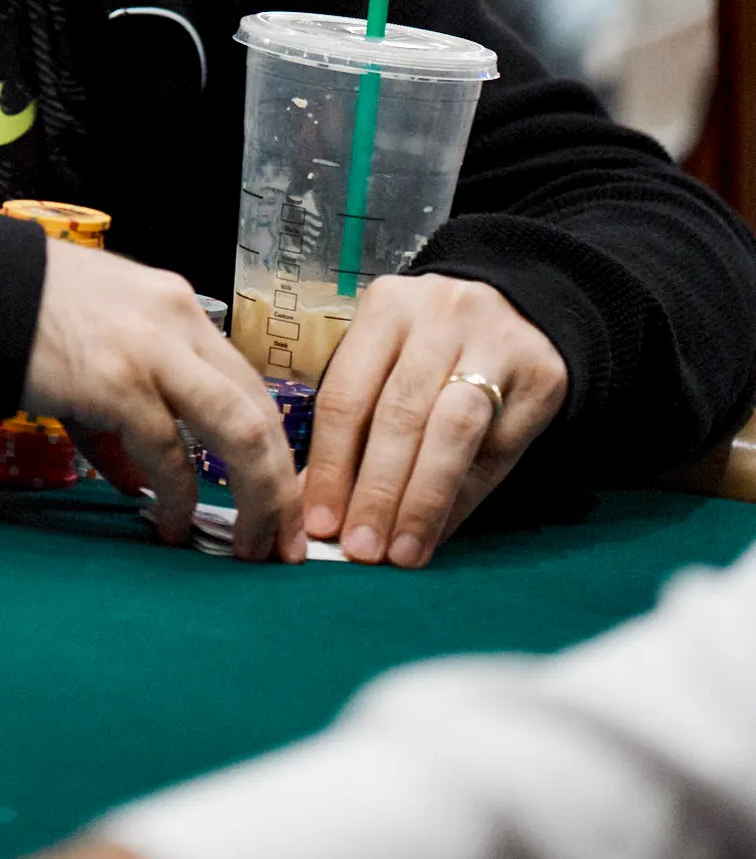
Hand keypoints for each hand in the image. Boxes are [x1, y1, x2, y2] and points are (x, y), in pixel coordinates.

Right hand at [22, 237, 304, 561]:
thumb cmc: (30, 311)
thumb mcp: (97, 342)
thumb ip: (125, 409)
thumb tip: (138, 480)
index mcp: (179, 309)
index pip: (249, 384)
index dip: (272, 448)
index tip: (278, 498)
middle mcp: (181, 322)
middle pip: (261, 411)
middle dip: (282, 486)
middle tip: (283, 543)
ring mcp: (155, 351)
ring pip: (240, 432)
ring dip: (258, 499)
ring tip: (249, 547)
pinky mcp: (120, 383)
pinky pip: (170, 454)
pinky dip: (179, 498)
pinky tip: (172, 526)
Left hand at [302, 274, 566, 566]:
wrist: (520, 312)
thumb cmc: (433, 348)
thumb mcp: (389, 362)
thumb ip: (356, 424)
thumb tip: (317, 505)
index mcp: (387, 306)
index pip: (346, 393)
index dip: (330, 464)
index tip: (320, 522)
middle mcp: (440, 313)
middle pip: (400, 413)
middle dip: (377, 491)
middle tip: (362, 550)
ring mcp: (496, 338)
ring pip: (452, 431)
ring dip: (422, 500)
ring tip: (402, 552)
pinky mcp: (542, 373)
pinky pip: (498, 448)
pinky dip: (463, 497)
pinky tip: (440, 530)